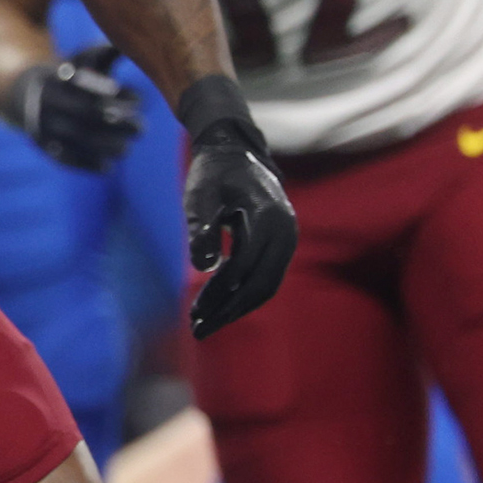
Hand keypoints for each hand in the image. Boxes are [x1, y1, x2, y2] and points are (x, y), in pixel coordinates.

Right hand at [13, 43, 143, 171]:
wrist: (24, 95)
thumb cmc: (67, 76)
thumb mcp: (80, 61)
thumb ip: (104, 54)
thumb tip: (129, 44)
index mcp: (57, 80)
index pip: (88, 88)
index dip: (113, 97)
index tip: (138, 100)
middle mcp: (47, 103)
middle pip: (87, 115)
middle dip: (118, 123)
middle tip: (143, 128)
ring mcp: (43, 126)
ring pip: (77, 139)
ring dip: (106, 147)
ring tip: (126, 149)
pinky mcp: (43, 145)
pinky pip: (65, 158)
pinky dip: (87, 165)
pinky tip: (108, 168)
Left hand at [184, 117, 295, 338]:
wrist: (235, 152)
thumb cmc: (214, 171)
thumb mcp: (199, 193)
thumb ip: (200, 226)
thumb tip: (203, 266)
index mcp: (271, 216)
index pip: (247, 265)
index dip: (221, 292)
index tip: (196, 312)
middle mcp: (286, 232)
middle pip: (261, 284)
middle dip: (229, 311)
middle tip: (198, 331)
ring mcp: (285, 241)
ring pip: (265, 286)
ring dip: (235, 309)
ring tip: (203, 326)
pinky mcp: (276, 247)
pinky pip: (262, 278)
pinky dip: (240, 296)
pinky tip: (214, 308)